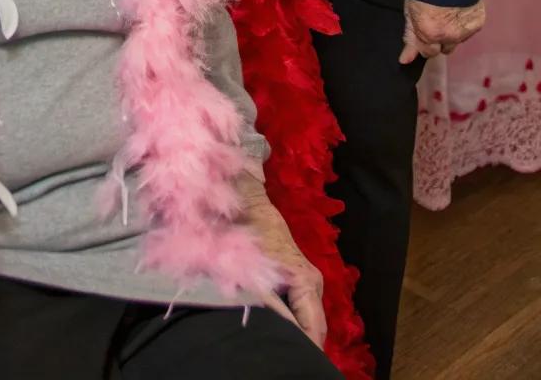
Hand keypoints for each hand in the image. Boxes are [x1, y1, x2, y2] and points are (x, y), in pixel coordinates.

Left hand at [236, 174, 325, 348]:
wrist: (246, 201)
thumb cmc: (248, 234)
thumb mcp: (253, 273)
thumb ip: (270, 306)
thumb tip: (283, 333)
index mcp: (308, 282)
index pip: (315, 330)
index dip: (304, 349)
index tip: (288, 359)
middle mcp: (314, 284)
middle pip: (314, 328)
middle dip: (300, 344)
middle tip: (277, 352)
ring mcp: (308, 281)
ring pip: (307, 320)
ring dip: (294, 333)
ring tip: (274, 342)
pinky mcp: (298, 279)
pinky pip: (299, 310)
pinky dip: (290, 321)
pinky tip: (273, 326)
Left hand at [400, 0, 485, 63]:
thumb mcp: (411, 13)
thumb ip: (410, 37)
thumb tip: (405, 61)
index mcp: (430, 35)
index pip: (428, 52)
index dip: (425, 42)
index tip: (424, 32)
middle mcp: (450, 37)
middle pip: (444, 49)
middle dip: (439, 41)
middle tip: (437, 23)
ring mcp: (466, 32)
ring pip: (457, 41)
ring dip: (452, 33)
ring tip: (449, 14)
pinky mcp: (478, 24)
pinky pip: (469, 32)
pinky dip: (464, 25)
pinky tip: (460, 11)